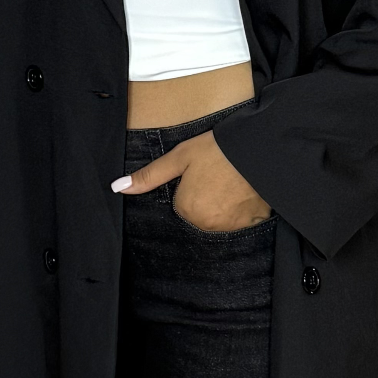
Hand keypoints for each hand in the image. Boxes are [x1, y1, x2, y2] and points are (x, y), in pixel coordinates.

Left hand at [110, 130, 269, 231]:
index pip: (183, 205)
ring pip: (220, 220)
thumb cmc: (218, 150)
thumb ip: (149, 176)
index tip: (204, 174)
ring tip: (233, 184)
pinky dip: (242, 212)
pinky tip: (245, 193)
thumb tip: (118, 187)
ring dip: (225, 207)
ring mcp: (230, 227)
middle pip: (200, 216)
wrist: (260, 149)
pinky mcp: (252, 225)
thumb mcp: (180, 157)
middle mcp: (206, 224)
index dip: (192, 188)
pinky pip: (241, 223)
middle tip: (218, 177)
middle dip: (207, 200)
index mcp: (187, 209)